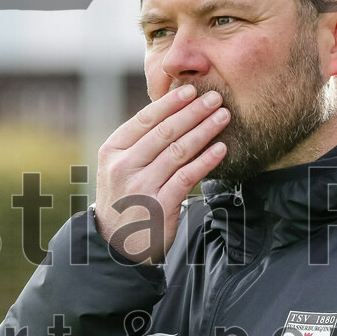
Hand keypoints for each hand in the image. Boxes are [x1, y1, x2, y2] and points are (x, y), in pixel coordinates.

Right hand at [94, 85, 229, 262]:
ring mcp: (141, 186)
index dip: (171, 103)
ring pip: (178, 151)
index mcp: (112, 151)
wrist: (116, 245)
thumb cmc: (124, 198)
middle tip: (215, 98)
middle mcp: (124, 167)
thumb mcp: (119, 167)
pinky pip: (187, 177)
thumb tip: (171, 111)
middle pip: (164, 132)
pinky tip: (221, 149)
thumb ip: (139, 143)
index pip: (145, 119)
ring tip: (223, 117)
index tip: (191, 90)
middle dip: (193, 112)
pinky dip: (206, 160)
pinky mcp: (160, 205)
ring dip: (204, 131)